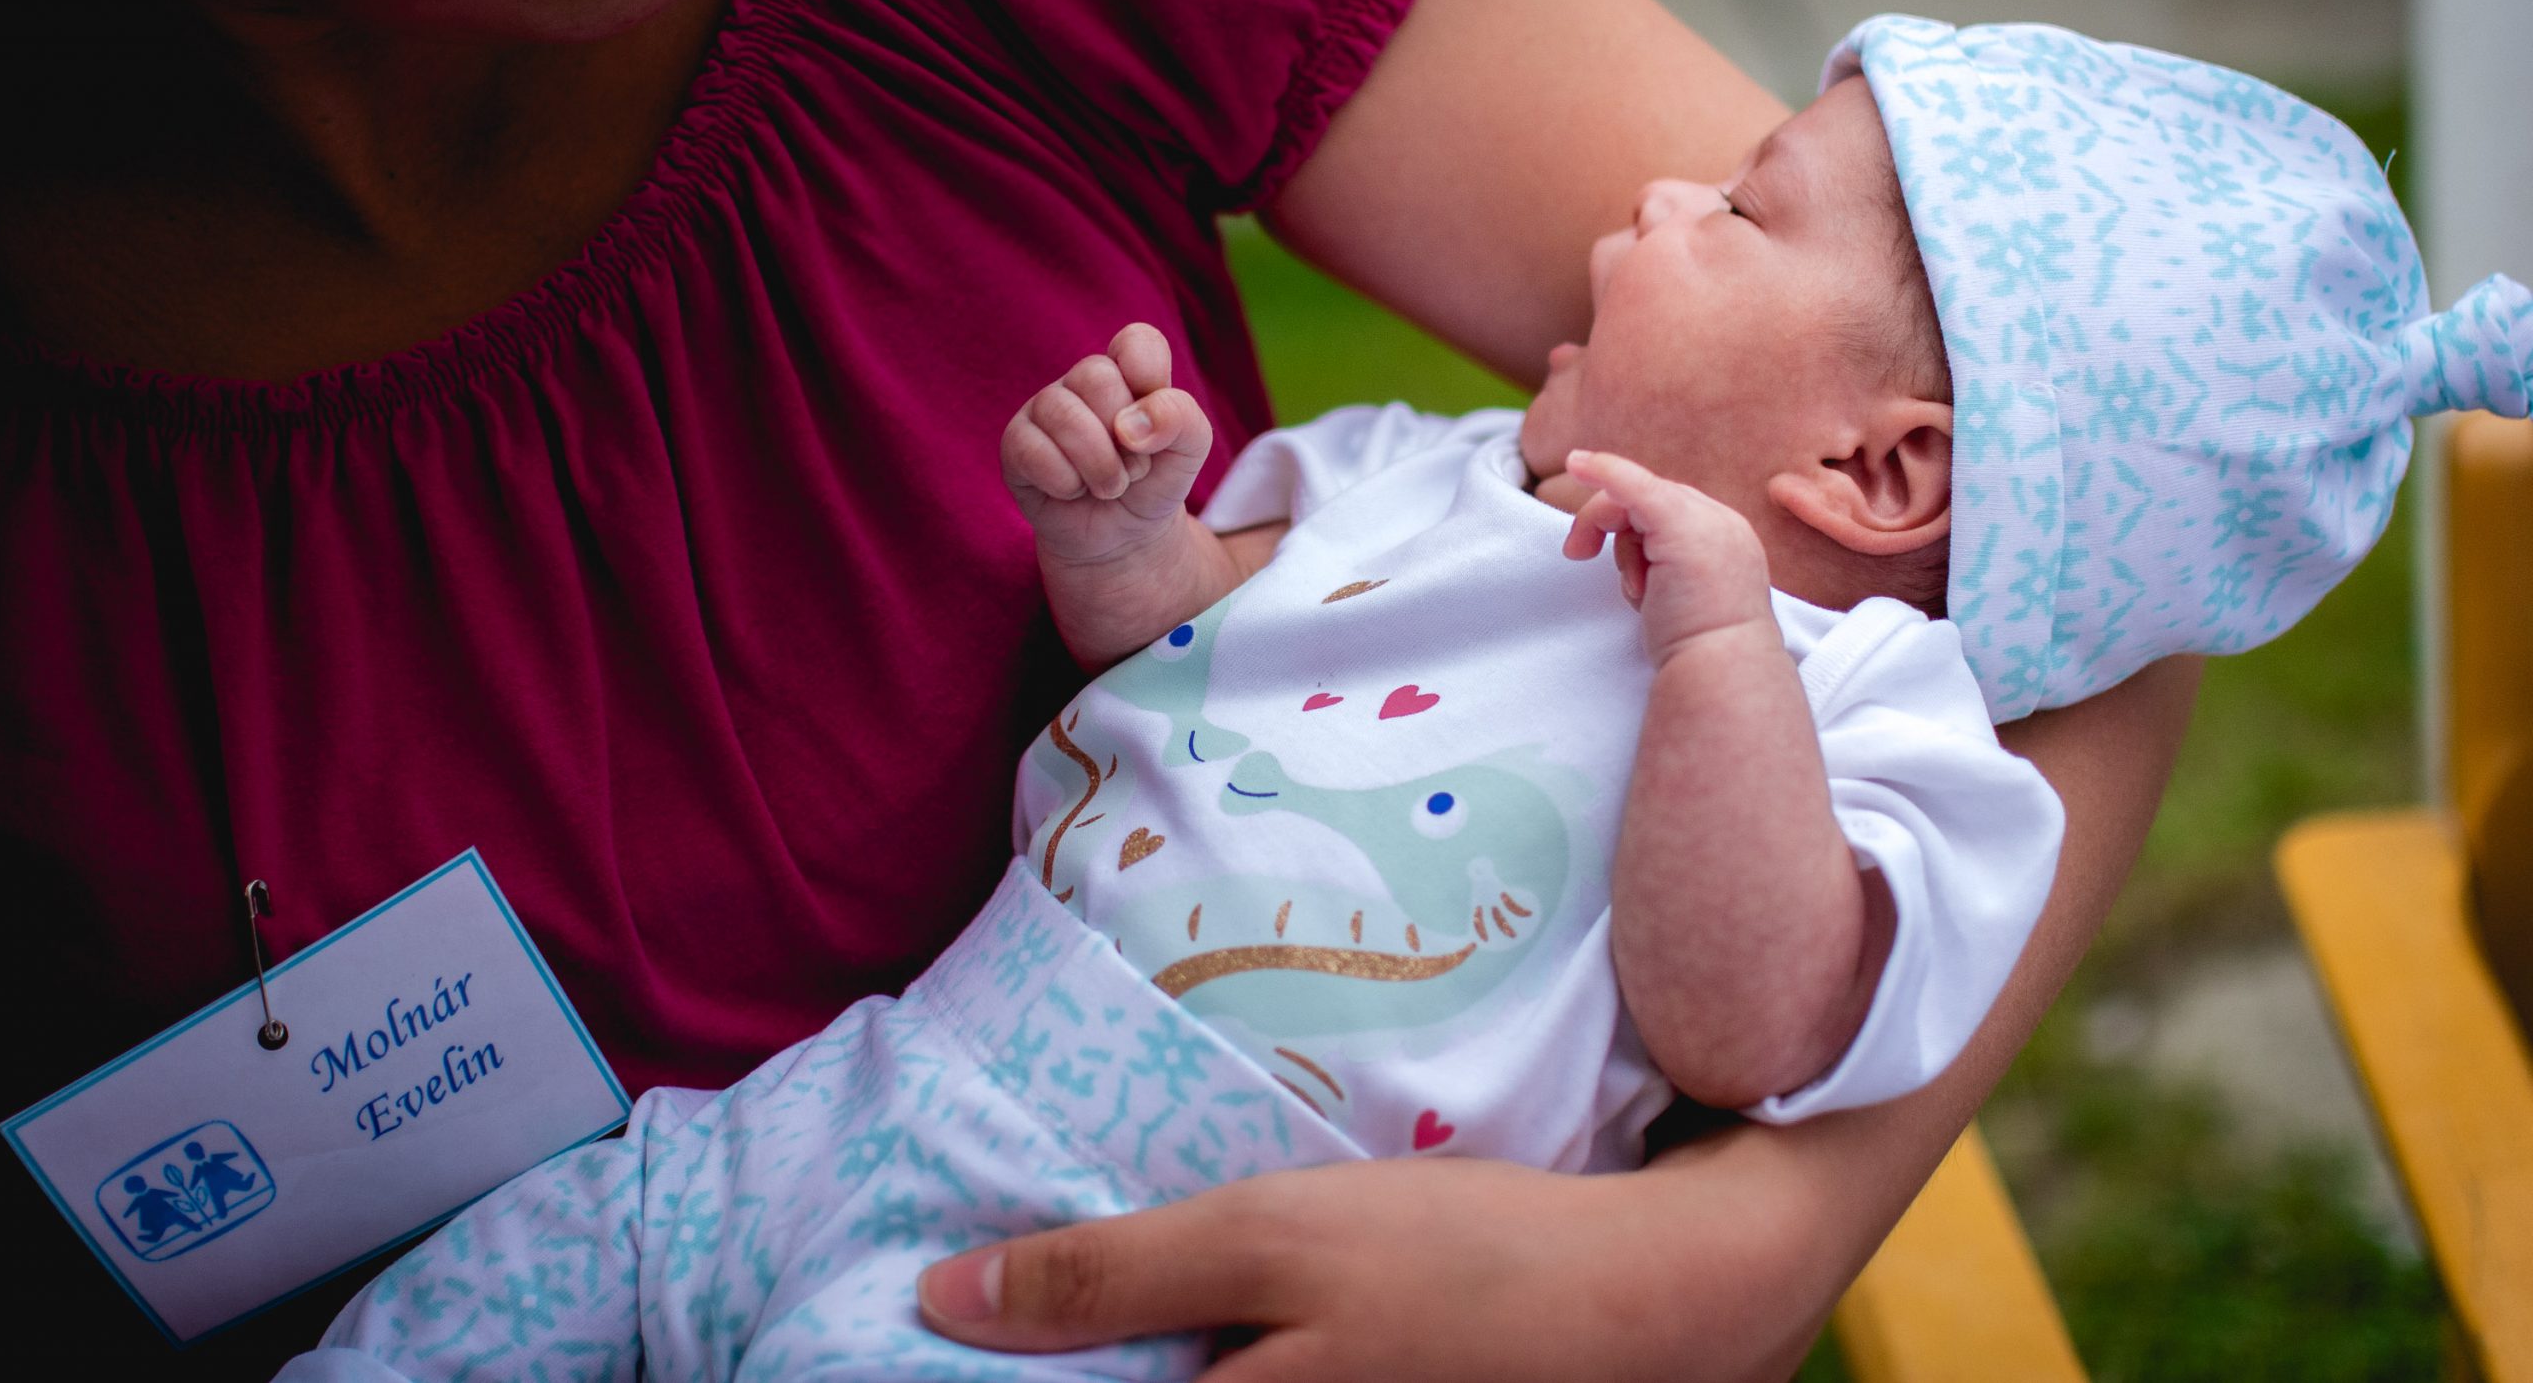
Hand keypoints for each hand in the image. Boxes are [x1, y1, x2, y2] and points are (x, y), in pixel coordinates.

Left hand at [915, 1148, 1838, 1381]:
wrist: (1669, 1293)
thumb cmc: (1463, 1263)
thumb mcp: (1272, 1239)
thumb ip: (1109, 1275)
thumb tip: (938, 1302)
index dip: (1006, 1373)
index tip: (937, 1331)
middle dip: (1075, 1355)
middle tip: (1012, 1298)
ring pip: (1206, 1382)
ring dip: (1146, 1351)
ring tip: (1105, 1301)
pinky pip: (1262, 1380)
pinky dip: (1223, 1352)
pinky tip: (1224, 1313)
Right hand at [1003, 323, 1213, 566]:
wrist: (1125, 538)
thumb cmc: (1154, 483)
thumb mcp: (1189, 451)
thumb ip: (1181, 419)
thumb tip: (1130, 424)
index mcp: (1126, 371)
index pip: (1137, 342)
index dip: (1149, 379)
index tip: (1156, 423)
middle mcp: (1081, 382)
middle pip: (1096, 377)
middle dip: (1126, 439)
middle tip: (1134, 468)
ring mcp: (1043, 410)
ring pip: (1062, 414)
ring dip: (1100, 466)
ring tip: (1110, 486)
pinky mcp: (1015, 446)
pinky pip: (1032, 451)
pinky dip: (1065, 483)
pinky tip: (1072, 491)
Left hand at [1560, 450, 1772, 665]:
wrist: (1721, 669)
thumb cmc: (1697, 648)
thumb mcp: (1677, 596)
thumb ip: (1660, 567)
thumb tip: (1634, 565)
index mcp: (1724, 537)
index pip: (1662, 509)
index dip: (1626, 527)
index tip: (1594, 549)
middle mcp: (1721, 521)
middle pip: (1644, 498)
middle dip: (1605, 522)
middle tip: (1577, 553)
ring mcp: (1706, 520)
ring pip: (1633, 500)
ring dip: (1619, 548)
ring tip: (1640, 592)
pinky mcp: (1679, 524)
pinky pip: (1633, 486)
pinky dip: (1604, 471)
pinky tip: (1576, 464)